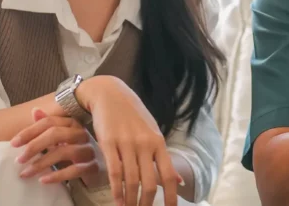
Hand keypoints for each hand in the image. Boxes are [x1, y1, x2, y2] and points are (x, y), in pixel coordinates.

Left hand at [12, 108, 103, 185]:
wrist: (107, 164)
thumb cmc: (79, 149)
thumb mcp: (63, 136)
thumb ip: (48, 125)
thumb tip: (35, 111)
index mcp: (73, 124)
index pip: (50, 122)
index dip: (30, 131)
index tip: (13, 143)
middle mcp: (82, 133)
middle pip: (56, 134)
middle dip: (34, 146)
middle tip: (19, 159)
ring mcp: (89, 149)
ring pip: (64, 152)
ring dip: (42, 163)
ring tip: (25, 173)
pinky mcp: (94, 166)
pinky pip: (75, 170)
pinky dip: (57, 175)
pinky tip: (43, 180)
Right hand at [76, 75, 181, 205]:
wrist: (110, 94)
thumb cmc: (133, 116)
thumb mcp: (152, 133)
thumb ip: (163, 158)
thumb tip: (179, 180)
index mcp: (159, 142)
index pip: (169, 174)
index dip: (171, 196)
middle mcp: (145, 144)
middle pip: (150, 182)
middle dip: (147, 204)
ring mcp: (127, 144)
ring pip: (131, 180)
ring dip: (131, 200)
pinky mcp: (108, 143)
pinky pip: (114, 172)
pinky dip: (116, 190)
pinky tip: (118, 200)